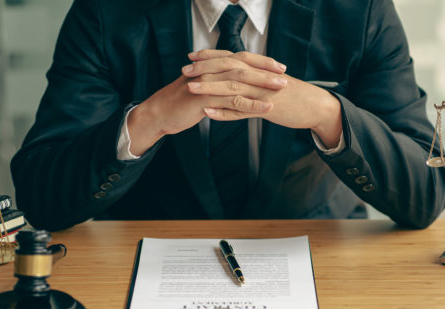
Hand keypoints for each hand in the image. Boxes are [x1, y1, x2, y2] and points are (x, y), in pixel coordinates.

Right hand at [127, 60, 281, 155]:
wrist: (159, 113)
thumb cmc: (180, 103)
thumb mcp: (200, 88)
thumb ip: (216, 83)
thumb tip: (232, 83)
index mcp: (212, 67)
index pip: (240, 59)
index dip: (260, 62)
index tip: (278, 67)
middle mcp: (211, 72)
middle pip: (244, 67)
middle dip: (266, 71)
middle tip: (285, 75)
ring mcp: (208, 84)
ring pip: (241, 82)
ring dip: (263, 85)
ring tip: (281, 89)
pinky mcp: (206, 99)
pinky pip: (233, 102)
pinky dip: (252, 105)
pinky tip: (266, 108)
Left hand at [185, 50, 342, 147]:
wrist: (318, 106)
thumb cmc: (296, 96)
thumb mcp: (274, 83)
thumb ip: (257, 79)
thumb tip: (240, 77)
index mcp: (260, 69)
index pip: (231, 58)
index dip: (211, 56)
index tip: (192, 57)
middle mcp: (260, 77)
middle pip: (228, 69)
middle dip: (204, 69)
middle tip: (184, 70)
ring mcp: (263, 93)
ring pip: (232, 88)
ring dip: (209, 87)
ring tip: (190, 88)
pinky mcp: (268, 109)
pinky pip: (242, 110)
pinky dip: (224, 112)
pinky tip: (209, 112)